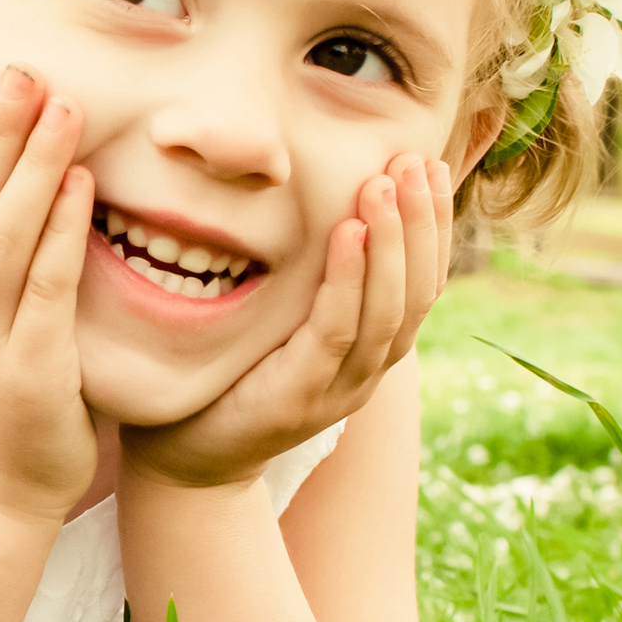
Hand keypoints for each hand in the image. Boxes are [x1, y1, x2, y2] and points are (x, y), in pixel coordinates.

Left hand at [120, 154, 452, 489]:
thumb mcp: (283, 319)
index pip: (423, 281)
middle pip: (417, 291)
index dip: (433, 224)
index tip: (431, 166)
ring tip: (384, 185)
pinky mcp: (299, 398)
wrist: (188, 459)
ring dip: (391, 242)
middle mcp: (367, 370)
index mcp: (372, 349)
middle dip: (421, 222)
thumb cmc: (233, 375)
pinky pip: (335, 331)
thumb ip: (312, 277)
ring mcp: (338, 389)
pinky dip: (347, 280)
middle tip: (416, 162)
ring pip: (387, 311)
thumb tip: (327, 201)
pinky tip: (346, 233)